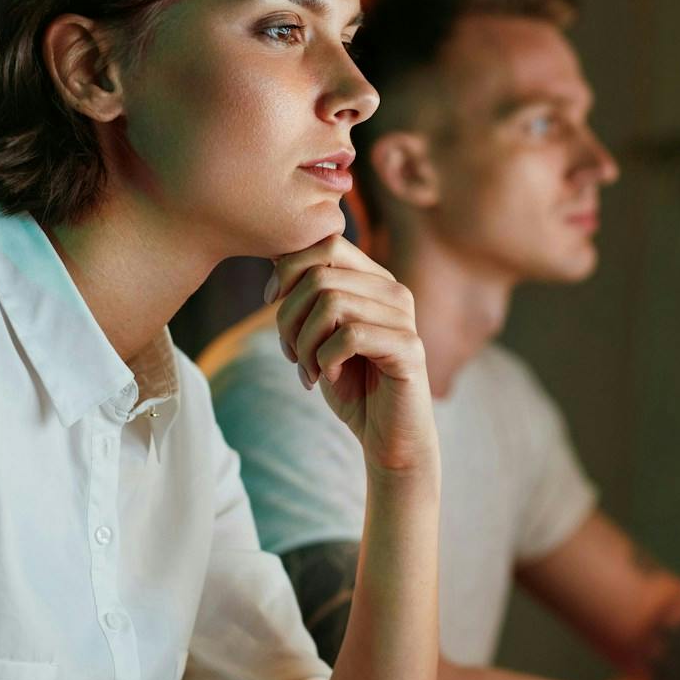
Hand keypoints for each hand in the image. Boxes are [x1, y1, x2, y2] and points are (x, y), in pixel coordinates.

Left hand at [268, 235, 436, 477]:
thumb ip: (306, 296)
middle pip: (321, 275)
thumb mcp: (319, 334)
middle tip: (290, 352)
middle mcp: (394, 291)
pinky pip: (350, 336)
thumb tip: (274, 254)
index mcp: (374, 280)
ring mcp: (404, 319)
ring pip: (331, 303)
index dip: (288, 268)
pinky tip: (328, 377)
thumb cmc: (351, 384)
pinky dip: (325, 359)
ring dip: (305, 343)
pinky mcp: (408, 349)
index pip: (327, 242)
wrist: (388, 437)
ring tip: (308, 369)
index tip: (270, 302)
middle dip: (289, 315)